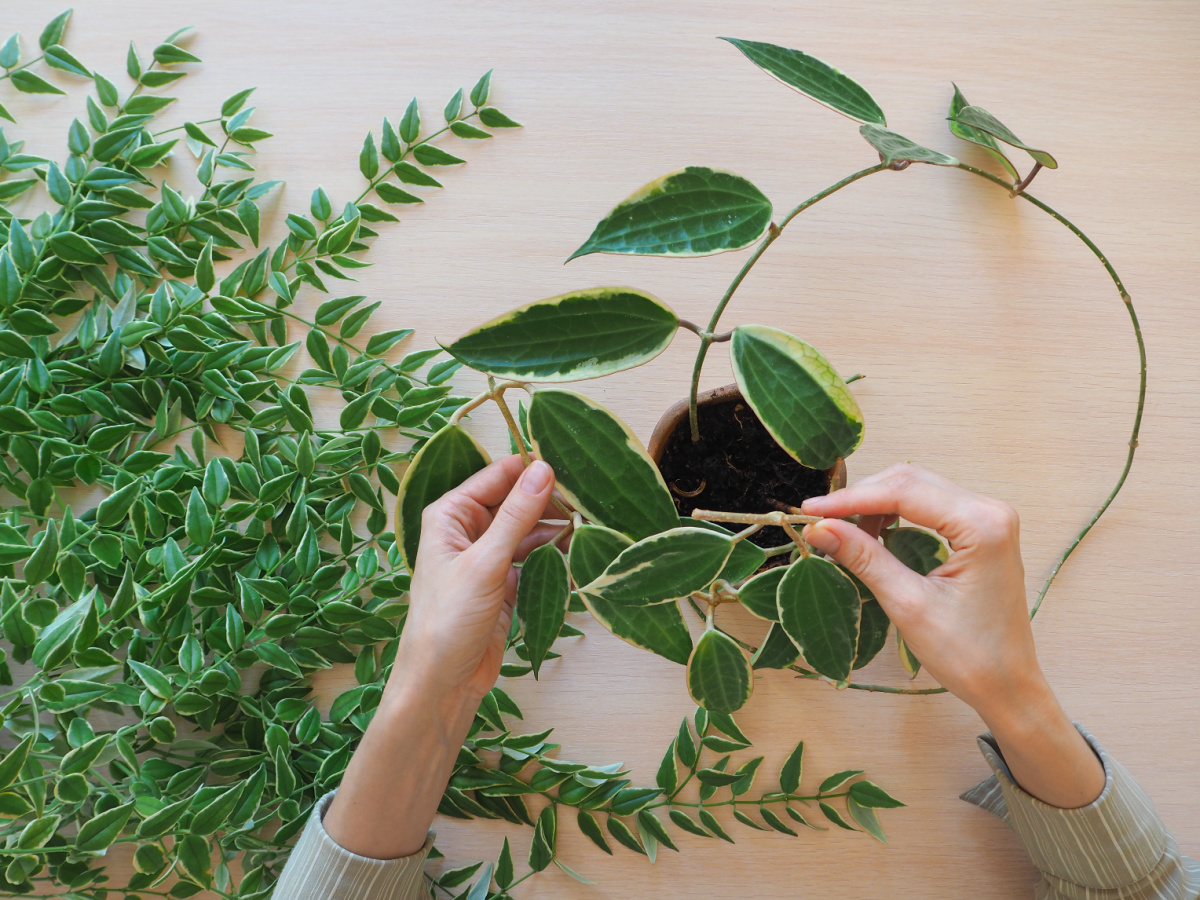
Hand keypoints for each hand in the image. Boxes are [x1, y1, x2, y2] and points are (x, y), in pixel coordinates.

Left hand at [325, 456, 557, 858]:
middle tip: (593, 501)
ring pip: (529, 531)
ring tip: (593, 528)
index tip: (576, 466)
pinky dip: (554, 558)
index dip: (535, 468)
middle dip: (552, 501)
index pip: (499, 475)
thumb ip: (517, 515)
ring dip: (557, 530)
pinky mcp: (503, 584)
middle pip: (517, 501)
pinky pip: (533, 559)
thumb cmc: (448, 620)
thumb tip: (546, 469)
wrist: (442, 683)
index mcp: (451, 514)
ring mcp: (487, 558)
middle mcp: (467, 530)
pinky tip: (578, 557)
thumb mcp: (485, 562)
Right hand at [799, 463, 1103, 807]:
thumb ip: (864, 558)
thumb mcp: (908, 605)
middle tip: (820, 520)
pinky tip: (872, 534)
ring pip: (918, 489)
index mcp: (982, 525)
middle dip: (861, 497)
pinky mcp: (981, 530)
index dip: (851, 499)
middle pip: (911, 481)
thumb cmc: (968, 654)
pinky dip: (895, 513)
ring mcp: (988, 518)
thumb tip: (818, 527)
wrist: (1007, 685)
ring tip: (842, 531)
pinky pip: (929, 505)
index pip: (904, 492)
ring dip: (876, 504)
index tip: (809, 509)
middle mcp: (990, 511)